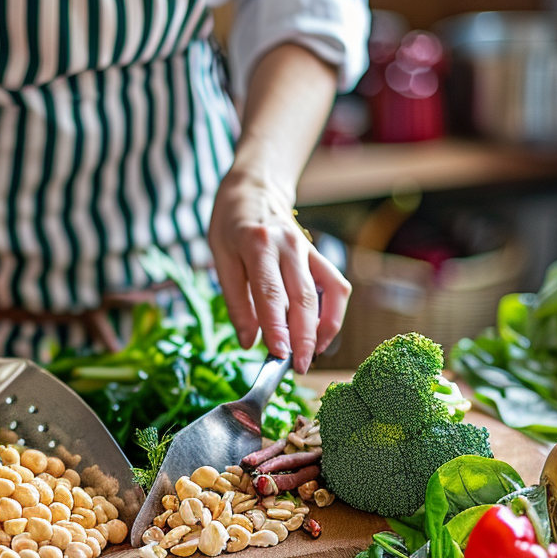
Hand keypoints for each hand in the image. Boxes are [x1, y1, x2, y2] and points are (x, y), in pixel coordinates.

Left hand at [209, 166, 350, 372]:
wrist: (255, 189)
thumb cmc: (231, 225)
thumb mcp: (220, 258)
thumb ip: (235, 301)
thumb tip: (249, 342)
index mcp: (257, 243)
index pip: (270, 291)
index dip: (276, 326)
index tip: (278, 354)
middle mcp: (289, 245)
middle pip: (303, 297)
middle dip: (304, 337)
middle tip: (299, 369)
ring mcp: (309, 249)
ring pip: (326, 294)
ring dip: (323, 330)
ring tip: (311, 357)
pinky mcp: (320, 255)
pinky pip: (336, 287)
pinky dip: (333, 314)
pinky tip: (321, 336)